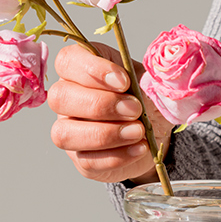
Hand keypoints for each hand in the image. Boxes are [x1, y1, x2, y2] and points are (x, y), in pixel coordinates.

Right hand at [47, 43, 173, 183]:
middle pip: (60, 98)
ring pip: (65, 134)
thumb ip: (152, 74)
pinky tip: (139, 148)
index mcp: (81, 68)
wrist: (157, 133)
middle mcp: (68, 98)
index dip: (92, 70)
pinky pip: (87, 160)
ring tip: (138, 131)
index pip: (67, 60)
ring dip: (106, 134)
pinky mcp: (81, 159)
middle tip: (135, 109)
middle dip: (102, 105)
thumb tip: (160, 76)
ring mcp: (70, 130)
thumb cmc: (147, 100)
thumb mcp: (152, 81)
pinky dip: (117, 156)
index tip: (123, 81)